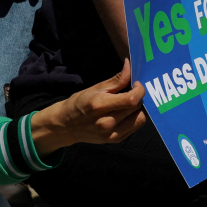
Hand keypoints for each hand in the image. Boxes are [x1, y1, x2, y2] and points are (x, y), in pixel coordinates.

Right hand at [31, 59, 146, 154]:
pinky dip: (133, 118)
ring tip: (129, 103)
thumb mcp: (95, 88)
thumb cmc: (79, 103)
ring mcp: (111, 134)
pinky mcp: (115, 140)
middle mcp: (107, 123)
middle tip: (131, 91)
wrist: (66, 125)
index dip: (139, 90)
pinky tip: (124, 113)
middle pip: (137, 109)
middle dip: (138, 98)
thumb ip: (117, 79)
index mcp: (99, 106)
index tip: (137, 84)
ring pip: (140, 120)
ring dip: (138, 109)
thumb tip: (130, 65)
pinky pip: (134, 128)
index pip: (131, 100)